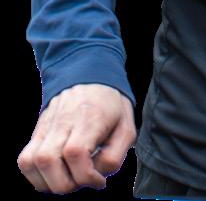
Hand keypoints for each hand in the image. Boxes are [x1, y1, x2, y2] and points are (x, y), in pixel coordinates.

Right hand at [17, 83, 136, 193]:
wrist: (92, 76)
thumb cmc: (111, 107)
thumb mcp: (126, 128)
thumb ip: (115, 155)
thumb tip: (96, 175)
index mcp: (89, 117)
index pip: (76, 153)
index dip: (86, 176)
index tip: (99, 181)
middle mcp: (64, 120)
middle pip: (48, 160)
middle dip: (65, 184)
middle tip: (82, 181)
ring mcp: (47, 125)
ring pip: (31, 162)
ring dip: (47, 183)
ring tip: (67, 180)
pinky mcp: (37, 131)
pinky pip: (24, 160)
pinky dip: (34, 176)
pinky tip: (54, 176)